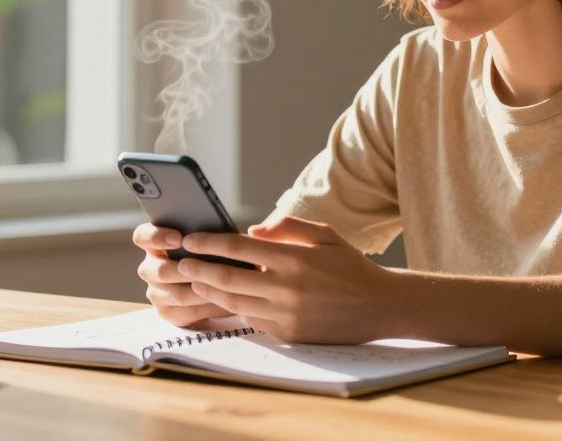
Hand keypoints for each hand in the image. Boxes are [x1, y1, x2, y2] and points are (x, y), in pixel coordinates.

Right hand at [132, 222, 235, 327]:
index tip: (178, 238)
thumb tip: (219, 235)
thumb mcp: (204, 243)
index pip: (142, 237)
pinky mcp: (166, 312)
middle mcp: (150, 269)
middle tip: (209, 267)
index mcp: (154, 244)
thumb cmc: (210, 255)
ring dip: (203, 290)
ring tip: (225, 286)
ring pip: (177, 294)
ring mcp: (155, 292)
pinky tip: (224, 301)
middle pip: (160, 271)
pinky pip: (187, 312)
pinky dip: (207, 307)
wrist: (215, 289)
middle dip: (187, 270)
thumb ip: (203, 237)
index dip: (157, 237)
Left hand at [177, 215, 396, 343]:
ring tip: (195, 280)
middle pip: (228, 278)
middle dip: (199, 269)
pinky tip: (223, 298)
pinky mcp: (288, 334)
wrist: (380, 306)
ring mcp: (286, 314)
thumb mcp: (325, 235)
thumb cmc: (350, 266)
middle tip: (181, 262)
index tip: (190, 239)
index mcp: (294, 259)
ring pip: (234, 302)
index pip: (239, 249)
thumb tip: (252, 232)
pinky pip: (252, 320)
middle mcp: (286, 288)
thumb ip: (288, 227)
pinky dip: (235, 308)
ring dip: (210, 290)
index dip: (209, 243)